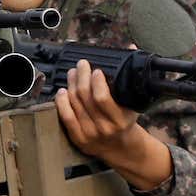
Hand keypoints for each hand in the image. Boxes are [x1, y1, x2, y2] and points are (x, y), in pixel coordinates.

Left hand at [55, 59, 172, 190]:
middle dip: (81, 77)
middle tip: (81, 65)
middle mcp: (103, 128)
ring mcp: (89, 134)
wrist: (121, 148)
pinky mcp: (77, 138)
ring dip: (71, 85)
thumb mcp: (133, 103)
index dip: (96, 82)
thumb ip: (131, 77)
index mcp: (119, 119)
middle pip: (85, 97)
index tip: (96, 70)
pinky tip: (62, 91)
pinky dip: (61, 102)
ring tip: (72, 74)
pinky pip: (65, 117)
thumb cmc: (126, 122)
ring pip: (74, 104)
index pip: (102, 98)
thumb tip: (130, 47)